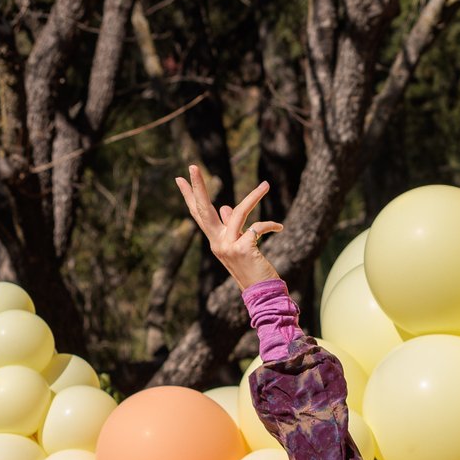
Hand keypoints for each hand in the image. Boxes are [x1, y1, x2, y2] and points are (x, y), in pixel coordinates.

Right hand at [174, 164, 283, 288]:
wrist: (263, 293)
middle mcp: (217, 243)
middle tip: (191, 165)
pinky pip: (257, 228)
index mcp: (215, 241)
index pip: (198, 214)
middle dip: (198, 187)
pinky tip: (279, 227)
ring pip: (237, 212)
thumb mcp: (241, 246)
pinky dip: (270, 225)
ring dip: (254, 197)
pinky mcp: (243, 249)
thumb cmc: (254, 269)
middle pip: (203, 210)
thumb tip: (224, 207)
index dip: (190, 196)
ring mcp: (228, 247)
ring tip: (266, 185)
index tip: (180, 178)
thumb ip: (232, 227)